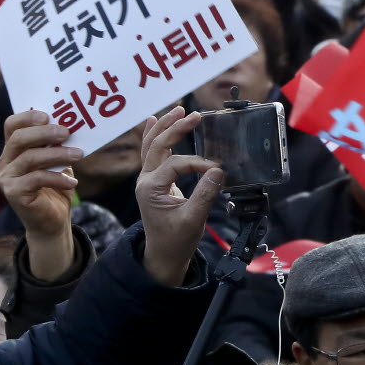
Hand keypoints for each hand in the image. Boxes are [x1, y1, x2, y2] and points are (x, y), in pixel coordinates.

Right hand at [0, 110, 79, 279]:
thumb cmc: (56, 185)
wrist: (53, 220)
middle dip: (44, 133)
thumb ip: (59, 144)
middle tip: (67, 132)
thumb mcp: (59, 161)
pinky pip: (36, 179)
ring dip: (57, 154)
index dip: (27, 117)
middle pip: (18, 139)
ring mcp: (7, 178)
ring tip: (78, 155)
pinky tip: (73, 182)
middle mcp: (6, 161)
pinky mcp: (14, 193)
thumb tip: (75, 124)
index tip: (48, 115)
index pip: (11, 126)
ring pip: (29, 158)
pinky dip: (57, 178)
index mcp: (14, 149)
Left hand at [136, 108, 220, 287]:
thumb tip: (219, 169)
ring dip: (164, 126)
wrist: (163, 254)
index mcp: (151, 188)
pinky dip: (154, 135)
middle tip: (194, 115)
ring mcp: (147, 179)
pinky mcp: (154, 181)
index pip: (176, 164)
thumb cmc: (177, 239)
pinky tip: (155, 120)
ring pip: (152, 145)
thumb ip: (205, 193)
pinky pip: (151, 153)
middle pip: (157, 145)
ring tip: (178, 110)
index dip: (199, 163)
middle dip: (175, 128)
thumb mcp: (194, 219)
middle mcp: (145, 180)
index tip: (218, 169)